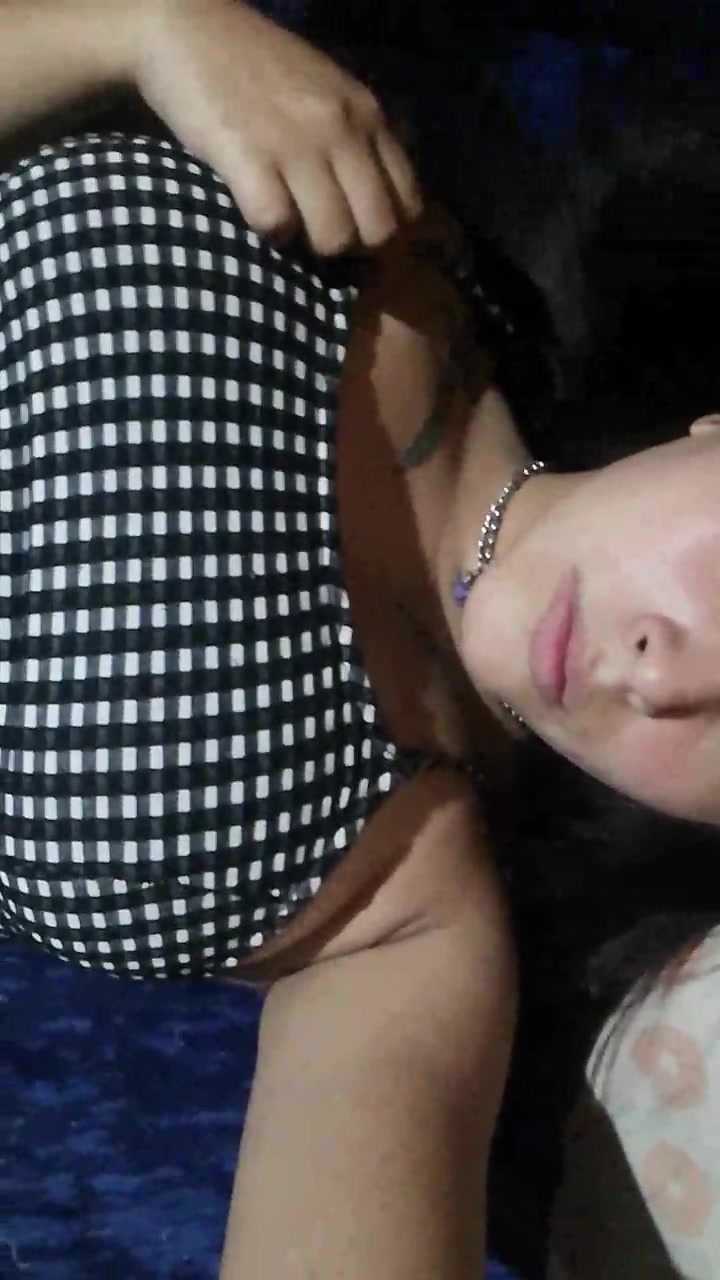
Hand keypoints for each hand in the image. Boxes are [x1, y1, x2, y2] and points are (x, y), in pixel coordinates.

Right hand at [133, 0, 423, 254]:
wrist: (187, 27)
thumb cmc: (256, 65)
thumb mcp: (328, 91)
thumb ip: (355, 137)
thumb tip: (371, 203)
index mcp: (367, 115)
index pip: (407, 203)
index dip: (383, 230)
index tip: (356, 229)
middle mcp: (341, 130)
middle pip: (377, 231)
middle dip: (351, 247)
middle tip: (318, 234)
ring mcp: (296, 144)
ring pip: (333, 237)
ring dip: (308, 245)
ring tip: (287, 222)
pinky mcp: (248, 156)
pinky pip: (277, 224)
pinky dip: (268, 231)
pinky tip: (256, 210)